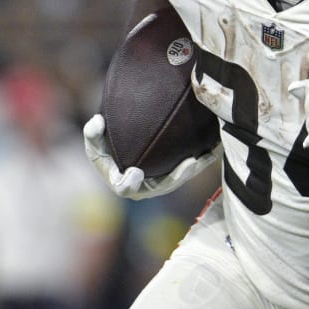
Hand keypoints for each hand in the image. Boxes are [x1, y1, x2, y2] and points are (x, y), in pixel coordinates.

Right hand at [82, 114, 217, 199]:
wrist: (129, 149)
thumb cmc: (108, 148)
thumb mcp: (95, 143)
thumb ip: (92, 134)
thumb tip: (97, 121)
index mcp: (124, 183)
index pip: (125, 188)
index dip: (130, 183)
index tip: (135, 172)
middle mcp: (146, 187)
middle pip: (165, 184)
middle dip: (177, 177)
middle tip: (190, 163)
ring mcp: (163, 182)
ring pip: (182, 177)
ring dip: (196, 168)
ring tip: (205, 156)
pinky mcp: (176, 175)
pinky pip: (191, 168)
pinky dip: (203, 158)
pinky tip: (215, 146)